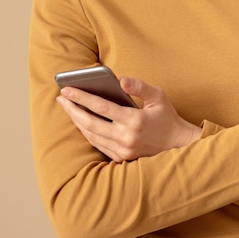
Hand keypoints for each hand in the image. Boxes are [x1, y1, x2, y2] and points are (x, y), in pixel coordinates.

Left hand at [57, 77, 201, 161]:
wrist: (177, 144)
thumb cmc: (166, 116)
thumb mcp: (158, 96)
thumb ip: (139, 86)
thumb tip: (121, 79)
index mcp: (135, 121)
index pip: (101, 107)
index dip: (81, 97)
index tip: (67, 90)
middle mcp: (126, 138)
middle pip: (90, 123)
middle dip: (72, 110)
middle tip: (61, 98)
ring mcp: (123, 150)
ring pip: (91, 135)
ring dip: (77, 121)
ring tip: (68, 107)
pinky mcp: (121, 157)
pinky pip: (97, 144)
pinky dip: (86, 132)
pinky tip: (81, 120)